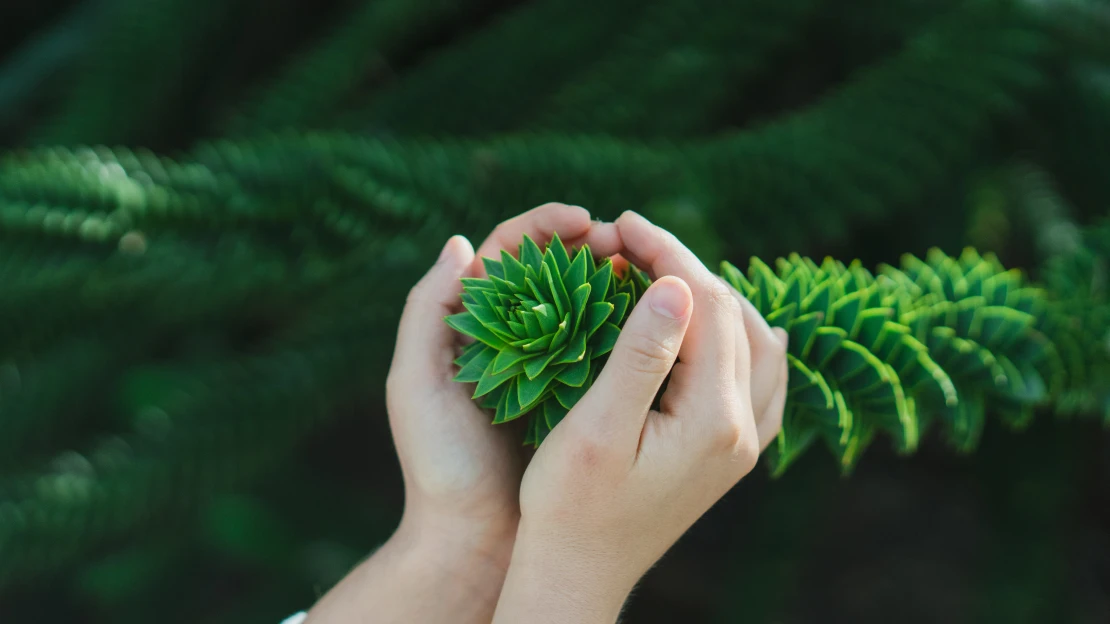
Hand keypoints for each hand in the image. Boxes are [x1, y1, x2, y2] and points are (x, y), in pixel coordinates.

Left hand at [307, 203, 621, 623]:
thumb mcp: (415, 386)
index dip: (546, 227)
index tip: (585, 221)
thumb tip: (461, 244)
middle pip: (556, 270)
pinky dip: (630, 329)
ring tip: (649, 270)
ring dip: (617, 282)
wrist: (474, 537)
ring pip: (587, 306)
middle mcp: (512, 337)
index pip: (510, 253)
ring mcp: (549, 366)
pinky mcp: (579, 397)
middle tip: (628, 243)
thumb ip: (426, 312)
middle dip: (592, 246)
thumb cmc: (439, 464)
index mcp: (472, 324)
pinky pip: (608, 350)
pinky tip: (657, 320)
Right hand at [492, 211, 788, 622]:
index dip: (666, 254)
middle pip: (734, 317)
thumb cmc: (569, 506)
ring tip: (659, 273)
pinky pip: (759, 378)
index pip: (706, 307)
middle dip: (685, 268)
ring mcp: (744, 445)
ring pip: (755, 343)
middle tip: (628, 241)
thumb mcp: (595, 429)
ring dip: (712, 298)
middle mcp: (743, 430)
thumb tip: (676, 284)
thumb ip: (640, 356)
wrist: (578, 574)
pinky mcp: (730, 454)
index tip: (621, 224)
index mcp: (713, 420)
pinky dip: (735, 338)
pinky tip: (713, 327)